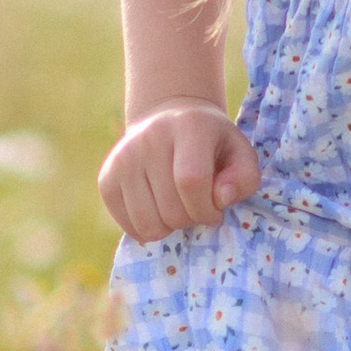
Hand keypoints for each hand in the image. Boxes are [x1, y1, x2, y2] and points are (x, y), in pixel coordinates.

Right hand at [99, 105, 260, 241]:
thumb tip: (222, 199)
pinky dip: (147, 229)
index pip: (191, 181)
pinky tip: (159, 210)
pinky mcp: (106, 177)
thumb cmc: (212, 144)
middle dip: (191, 220)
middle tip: (197, 208)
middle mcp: (149, 138)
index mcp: (188, 127)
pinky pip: (127, 225)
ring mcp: (123, 157)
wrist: (170, 120)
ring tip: (178, 209)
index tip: (215, 210)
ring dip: (169, 228)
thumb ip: (244, 178)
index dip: (207, 208)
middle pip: (170, 208)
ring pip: (146, 222)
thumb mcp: (240, 154)